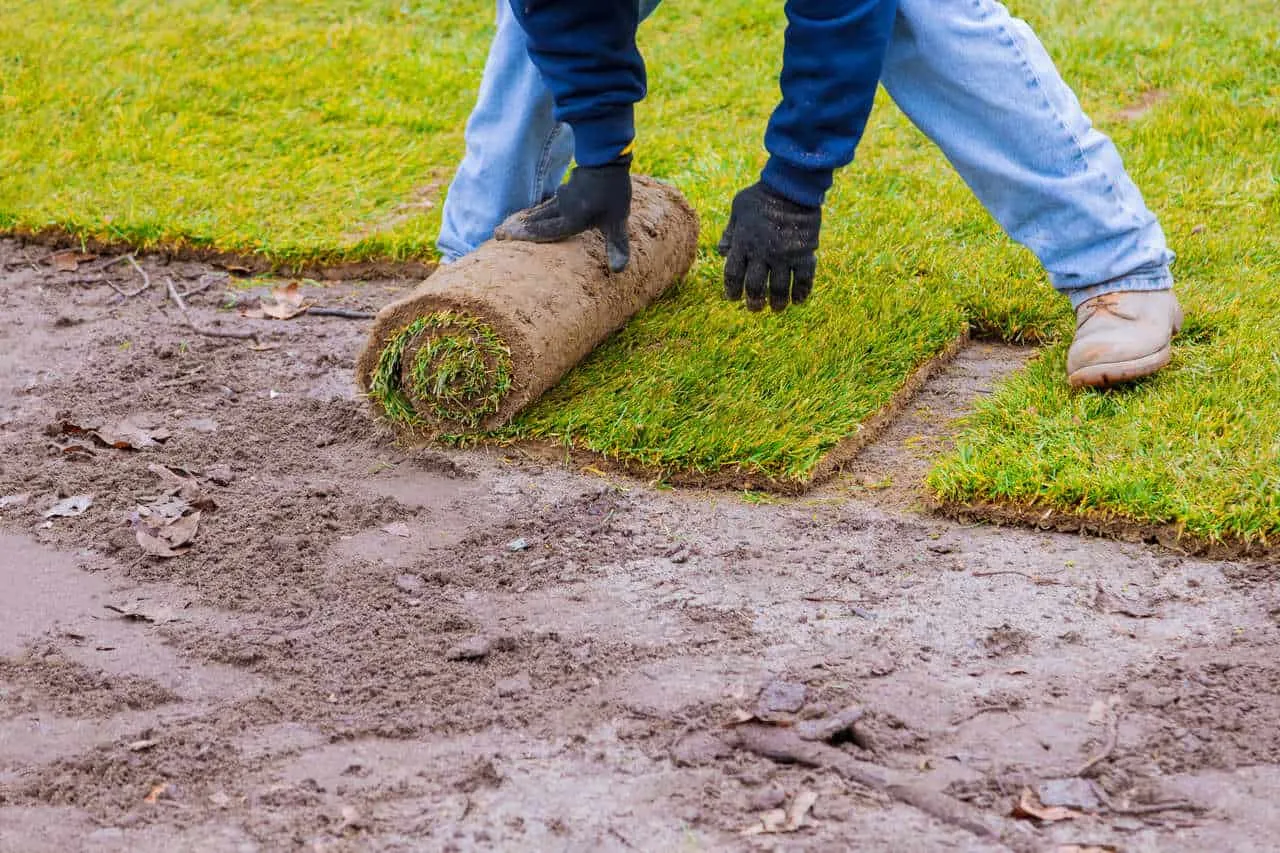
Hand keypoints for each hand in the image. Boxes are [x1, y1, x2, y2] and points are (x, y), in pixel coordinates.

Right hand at [495, 160, 631, 272]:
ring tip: (512, 223)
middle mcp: (562, 209)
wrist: (607, 159)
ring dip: (526, 218)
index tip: (505, 237)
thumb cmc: (612, 191)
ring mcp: (563, 196)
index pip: (545, 231)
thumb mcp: (617, 221)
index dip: (525, 236)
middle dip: (518, 228)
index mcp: (571, 219)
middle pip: (536, 221)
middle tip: (498, 233)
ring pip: (541, 210)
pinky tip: (535, 211)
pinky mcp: (567, 188)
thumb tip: (618, 270)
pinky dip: (539, 208)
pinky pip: (549, 202)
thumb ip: (616, 244)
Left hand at [717, 182, 820, 310]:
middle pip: (755, 287)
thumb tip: (722, 252)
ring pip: (779, 288)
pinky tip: (799, 301)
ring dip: (777, 302)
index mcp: (742, 243)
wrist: (791, 186)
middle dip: (754, 301)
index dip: (732, 290)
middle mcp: (761, 253)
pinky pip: (803, 280)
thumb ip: (730, 231)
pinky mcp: (803, 254)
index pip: (733, 275)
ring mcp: (783, 255)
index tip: (734, 298)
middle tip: (755, 308)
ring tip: (776, 308)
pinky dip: (801, 293)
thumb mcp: (738, 208)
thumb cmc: (762, 194)